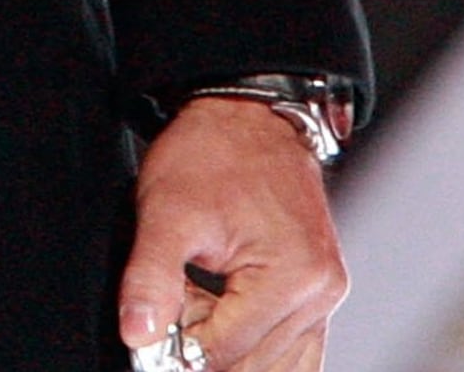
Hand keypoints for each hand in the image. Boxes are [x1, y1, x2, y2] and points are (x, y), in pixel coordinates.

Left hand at [121, 98, 348, 371]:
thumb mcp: (166, 210)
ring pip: (274, 363)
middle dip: (201, 348)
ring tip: (193, 300)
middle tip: (169, 308)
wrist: (248, 117)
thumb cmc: (212, 153)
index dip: (177, 350)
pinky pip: (291, 348)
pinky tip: (217, 314)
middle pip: (252, 365)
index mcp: (292, 278)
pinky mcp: (318, 294)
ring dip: (226, 347)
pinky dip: (252, 345)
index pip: (226, 352)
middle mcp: (320, 294)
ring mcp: (325, 297)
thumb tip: (138, 336)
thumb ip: (150, 278)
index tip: (147, 335)